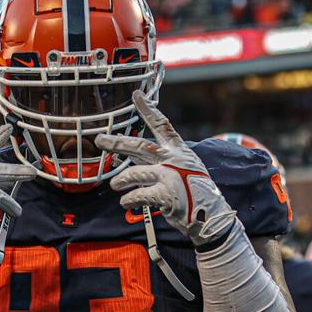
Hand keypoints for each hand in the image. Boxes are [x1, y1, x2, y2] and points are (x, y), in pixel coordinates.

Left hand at [96, 91, 235, 246]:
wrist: (210, 216)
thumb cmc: (195, 193)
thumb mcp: (182, 169)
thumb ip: (157, 162)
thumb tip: (130, 157)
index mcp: (178, 151)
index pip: (161, 125)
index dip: (148, 109)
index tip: (136, 95)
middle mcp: (173, 160)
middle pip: (139, 146)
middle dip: (117, 142)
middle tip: (100, 139)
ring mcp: (169, 176)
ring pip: (133, 173)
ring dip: (121, 180)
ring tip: (115, 185)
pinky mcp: (164, 194)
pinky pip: (137, 194)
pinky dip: (128, 199)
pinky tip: (126, 202)